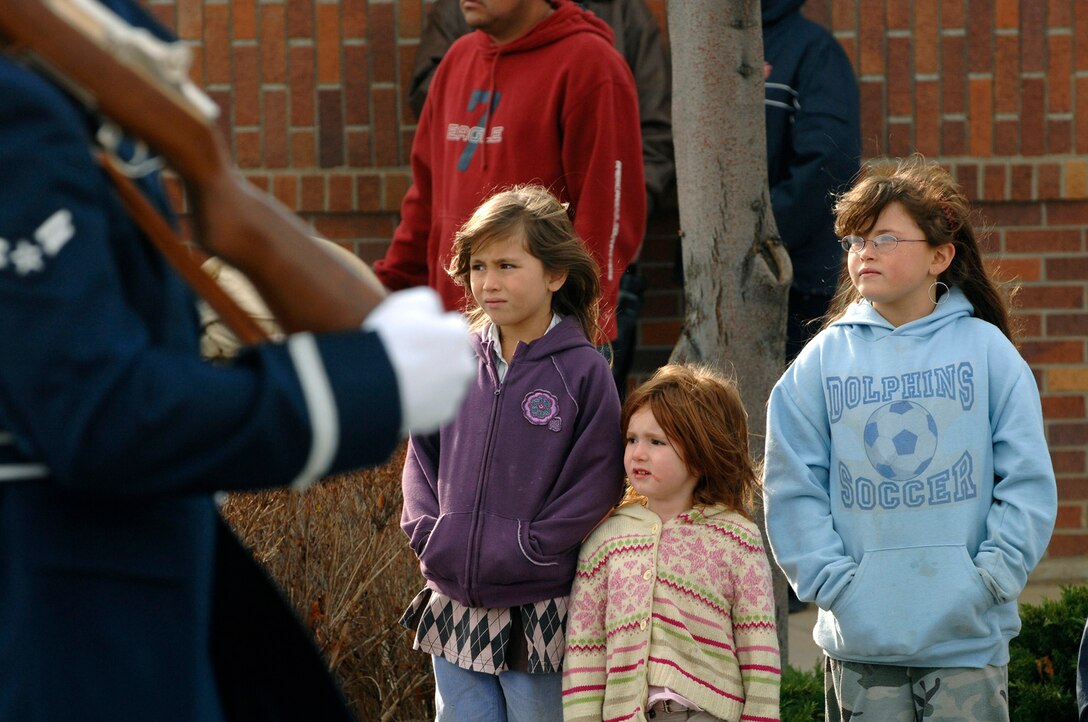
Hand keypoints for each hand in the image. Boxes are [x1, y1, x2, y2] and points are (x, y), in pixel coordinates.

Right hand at [362, 288, 473, 434]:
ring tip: (402, 377)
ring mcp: (455, 392)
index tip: (412, 335)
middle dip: (437, 356)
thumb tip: (437, 312)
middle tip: (407, 357)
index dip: (431, 329)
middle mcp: (465, 365)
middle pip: (452, 356)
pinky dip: (424, 400)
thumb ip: (430, 302)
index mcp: (459, 335)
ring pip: (446, 381)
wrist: (371, 386)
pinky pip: (435, 404)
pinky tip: (404, 394)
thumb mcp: (406, 302)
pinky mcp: (443, 415)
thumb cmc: (387, 340)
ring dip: (432, 378)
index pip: (452, 327)